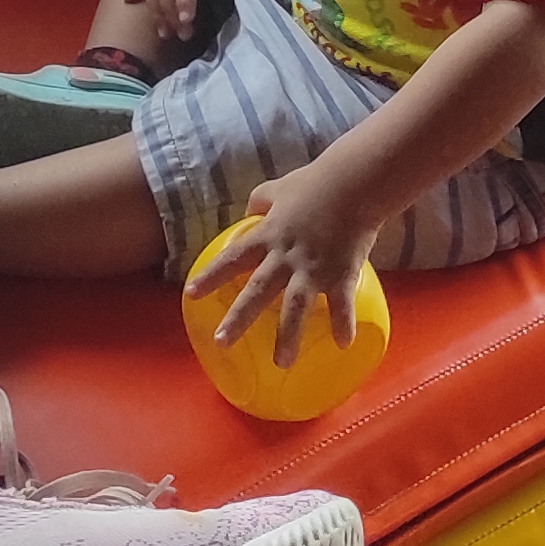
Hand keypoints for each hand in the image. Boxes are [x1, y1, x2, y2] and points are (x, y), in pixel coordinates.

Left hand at [188, 165, 376, 367]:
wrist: (354, 182)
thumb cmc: (315, 182)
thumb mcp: (277, 189)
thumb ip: (260, 200)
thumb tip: (250, 209)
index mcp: (268, 236)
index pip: (232, 258)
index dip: (210, 276)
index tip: (190, 295)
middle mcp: (286, 256)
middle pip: (257, 290)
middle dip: (238, 318)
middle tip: (221, 342)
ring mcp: (313, 267)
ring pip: (295, 306)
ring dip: (288, 336)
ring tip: (281, 363)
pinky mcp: (342, 273)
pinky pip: (342, 303)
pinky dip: (343, 323)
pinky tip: (342, 344)